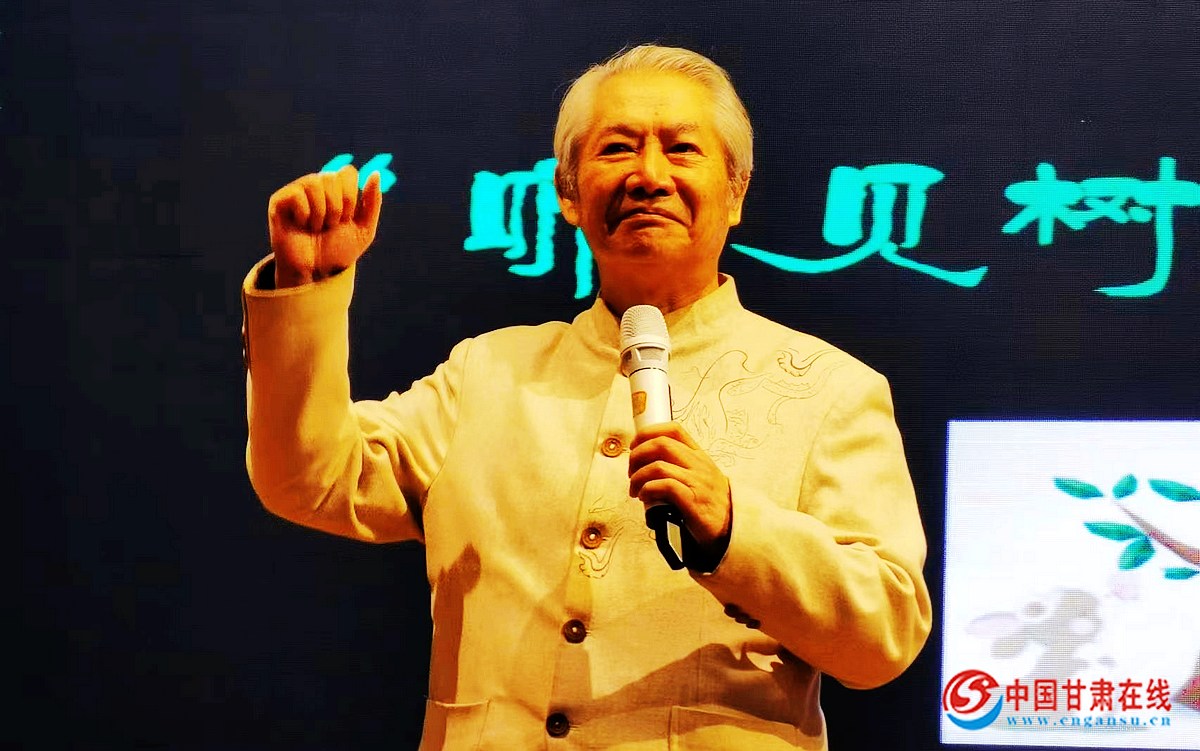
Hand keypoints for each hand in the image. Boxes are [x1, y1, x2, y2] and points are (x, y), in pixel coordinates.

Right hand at [267, 165, 382, 287]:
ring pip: (314, 183)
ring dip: (321, 212)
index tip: (348, 217)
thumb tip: (376, 173)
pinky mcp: (279, 201)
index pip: (347, 172)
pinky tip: (301, 225)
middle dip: (337, 207)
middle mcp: (316, 185)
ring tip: (316, 227)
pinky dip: (304, 215)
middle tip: (331, 225)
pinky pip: (296, 195)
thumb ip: (372, 202)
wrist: (316, 271)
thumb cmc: (338, 250)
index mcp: (336, 188)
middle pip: (331, 177)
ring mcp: (296, 191)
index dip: (351, 196)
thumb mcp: (364, 229)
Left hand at [628, 422, 731, 547]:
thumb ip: (680, 466)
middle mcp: (699, 465)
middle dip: (637, 455)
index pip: (674, 430)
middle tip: (631, 472)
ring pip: (658, 466)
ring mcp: (697, 482)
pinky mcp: (693, 501)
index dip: (648, 432)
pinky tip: (644, 497)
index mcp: (699, 456)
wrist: (735, 529)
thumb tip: (647, 463)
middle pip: (661, 444)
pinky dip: (648, 490)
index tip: (635, 446)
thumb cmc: (712, 505)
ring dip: (638, 477)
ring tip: (635, 490)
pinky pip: (665, 486)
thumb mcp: (701, 477)